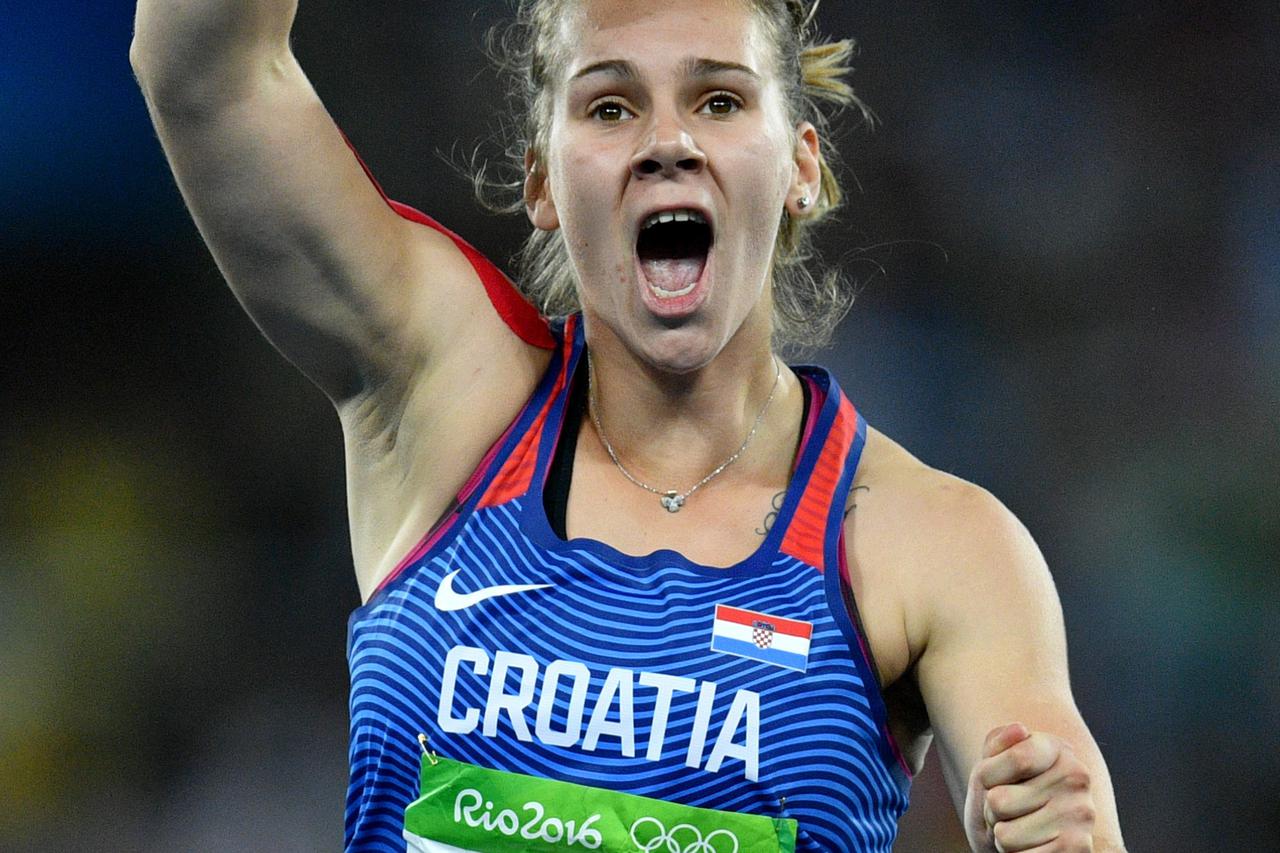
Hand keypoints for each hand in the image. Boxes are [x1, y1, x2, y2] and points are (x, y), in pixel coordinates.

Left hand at [963, 723, 1096, 851]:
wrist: (1024, 840)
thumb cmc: (1005, 799)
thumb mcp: (990, 767)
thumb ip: (997, 745)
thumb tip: (1020, 729)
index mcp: (1056, 748)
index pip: (1016, 759)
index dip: (988, 776)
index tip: (994, 780)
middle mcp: (1077, 778)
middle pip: (999, 801)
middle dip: (992, 811)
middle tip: (1010, 811)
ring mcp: (1081, 815)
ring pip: (1005, 834)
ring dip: (1003, 837)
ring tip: (1021, 829)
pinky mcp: (1078, 849)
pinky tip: (1031, 848)